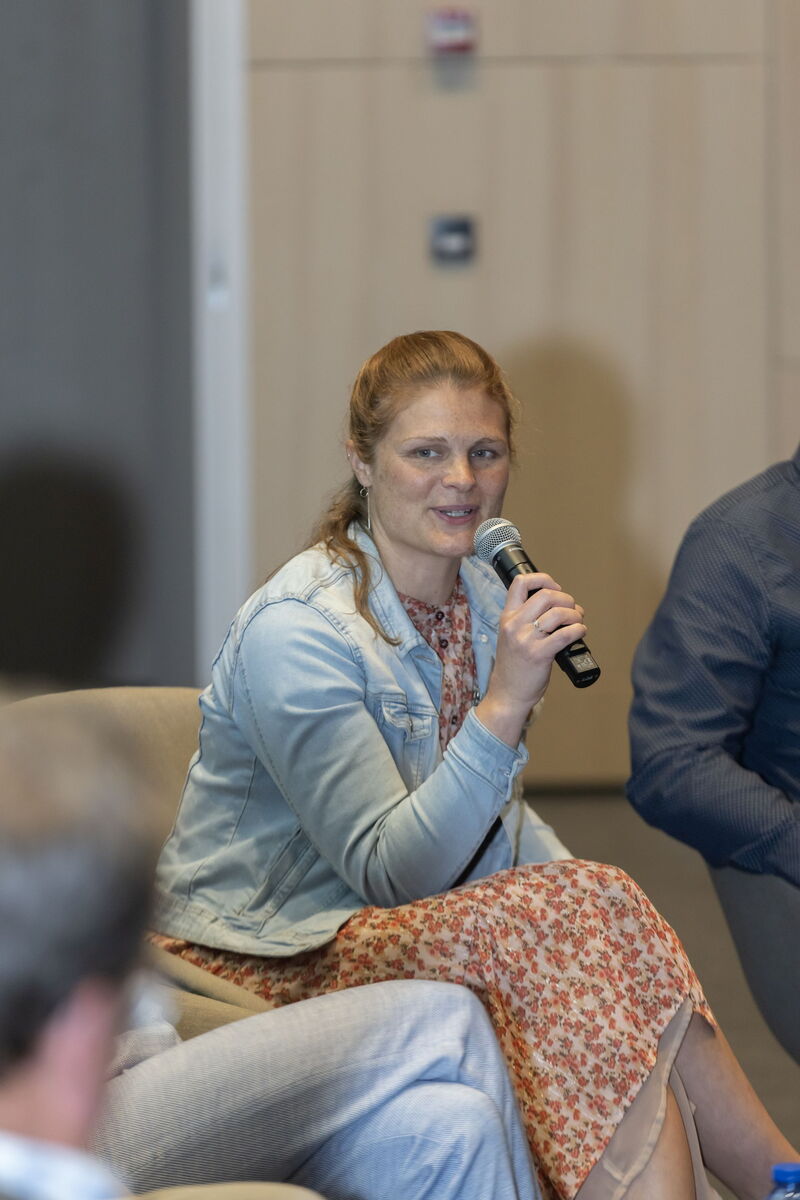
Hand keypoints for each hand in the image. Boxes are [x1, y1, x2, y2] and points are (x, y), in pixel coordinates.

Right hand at [476, 572, 586, 747]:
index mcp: (507, 617)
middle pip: (546, 595)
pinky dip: (579, 630)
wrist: (507, 694)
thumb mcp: (511, 636)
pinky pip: (566, 634)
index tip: (555, 588)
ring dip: (576, 615)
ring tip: (578, 623)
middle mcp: (515, 625)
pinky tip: (580, 634)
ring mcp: (526, 640)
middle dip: (566, 599)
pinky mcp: (540, 654)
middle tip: (572, 609)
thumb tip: (557, 605)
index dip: (542, 579)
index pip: (520, 583)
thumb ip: (525, 619)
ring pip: (559, 613)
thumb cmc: (513, 666)